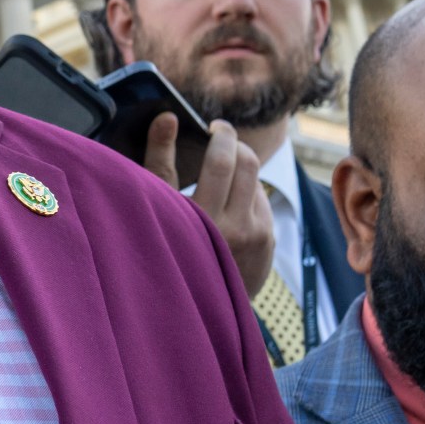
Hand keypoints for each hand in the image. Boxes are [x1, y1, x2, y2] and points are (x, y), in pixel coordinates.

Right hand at [143, 114, 276, 298]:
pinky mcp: (268, 242)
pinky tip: (228, 204)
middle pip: (247, 163)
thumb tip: (167, 118)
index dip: (219, 135)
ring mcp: (256, 237)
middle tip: (219, 137)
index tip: (211, 125)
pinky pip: (261, 201)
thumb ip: (159, 161)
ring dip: (240, 169)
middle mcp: (234, 229)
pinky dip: (246, 193)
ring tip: (219, 175)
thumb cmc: (166, 249)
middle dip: (234, 143)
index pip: (220, 162)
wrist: (196, 305)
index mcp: (201, 221)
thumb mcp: (155, 209)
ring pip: (256, 180)